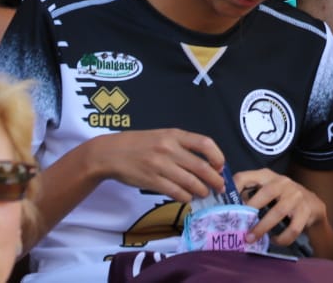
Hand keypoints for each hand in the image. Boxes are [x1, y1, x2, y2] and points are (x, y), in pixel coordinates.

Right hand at [89, 128, 225, 202]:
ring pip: (190, 182)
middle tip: (220, 187)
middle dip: (214, 180)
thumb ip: (181, 145)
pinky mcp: (152, 181)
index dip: (217, 156)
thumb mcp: (162, 135)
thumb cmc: (139, 144)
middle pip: (201, 167)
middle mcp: (169, 149)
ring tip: (204, 193)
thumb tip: (205, 162)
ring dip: (201, 190)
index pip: (205, 143)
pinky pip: (176, 192)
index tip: (221, 166)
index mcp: (174, 135)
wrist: (111, 153)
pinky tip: (188, 198)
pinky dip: (186, 197)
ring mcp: (160, 166)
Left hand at [235, 169, 327, 246]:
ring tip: (251, 239)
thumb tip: (228, 209)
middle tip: (239, 225)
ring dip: (263, 227)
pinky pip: (293, 228)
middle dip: (251, 209)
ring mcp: (296, 195)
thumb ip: (248, 195)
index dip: (234, 189)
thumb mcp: (266, 190)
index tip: (225, 205)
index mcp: (267, 176)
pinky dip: (283, 238)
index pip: (246, 176)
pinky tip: (275, 241)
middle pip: (267, 192)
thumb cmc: (281, 197)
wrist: (312, 204)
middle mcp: (282, 182)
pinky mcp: (306, 210)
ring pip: (279, 211)